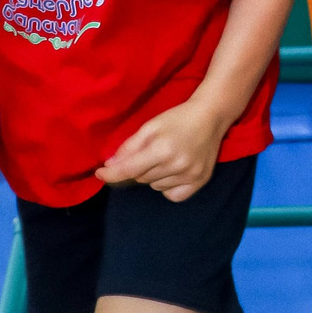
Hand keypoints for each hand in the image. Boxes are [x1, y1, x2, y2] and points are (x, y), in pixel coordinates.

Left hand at [97, 101, 223, 201]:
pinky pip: (172, 195)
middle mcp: (177, 165)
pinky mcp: (200, 181)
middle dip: (138, 168)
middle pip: (141, 178)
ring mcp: (191, 175)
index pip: (129, 170)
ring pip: (155, 186)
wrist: (211, 117)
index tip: (100, 174)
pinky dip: (167, 187)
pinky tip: (173, 173)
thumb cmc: (177, 119)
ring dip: (153, 176)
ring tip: (166, 159)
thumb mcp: (150, 126)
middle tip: (150, 152)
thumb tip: (110, 166)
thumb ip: (129, 147)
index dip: (111, 174)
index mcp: (163, 149)